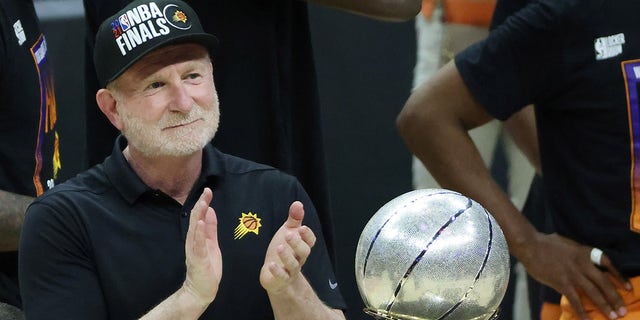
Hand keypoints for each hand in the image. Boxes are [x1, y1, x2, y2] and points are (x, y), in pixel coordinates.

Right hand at [182, 188, 221, 306]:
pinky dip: (199, 234)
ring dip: (199, 216)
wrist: (201, 290)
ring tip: (203, 203)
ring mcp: (194, 251)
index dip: (203, 203)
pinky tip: (200, 224)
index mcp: (198, 237)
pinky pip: (198, 245)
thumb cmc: (207, 267)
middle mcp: (193, 242)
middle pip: (196, 220)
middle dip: (201, 205)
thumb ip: (210, 228)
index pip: (199, 217)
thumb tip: (210, 210)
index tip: (208, 191)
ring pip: (195, 230)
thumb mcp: (211, 243)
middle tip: (206, 192)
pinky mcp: (198, 260)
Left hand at [260, 201, 316, 293]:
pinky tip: (270, 264)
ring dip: (287, 256)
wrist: (277, 278)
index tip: (301, 227)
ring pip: (293, 265)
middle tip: (289, 234)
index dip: (307, 235)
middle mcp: (299, 258)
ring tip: (279, 247)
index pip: (310, 241)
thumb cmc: (283, 251)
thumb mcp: (288, 233)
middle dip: (297, 243)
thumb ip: (294, 219)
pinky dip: (277, 271)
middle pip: (304, 252)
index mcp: (302, 246)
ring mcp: (290, 270)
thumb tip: (298, 203)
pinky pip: (282, 277)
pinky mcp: (281, 280)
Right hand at [521, 233, 630, 318]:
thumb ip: (578, 254)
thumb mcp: (568, 244)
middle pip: (604, 282)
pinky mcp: (562, 282)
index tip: (628, 288)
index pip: (608, 263)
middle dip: (615, 298)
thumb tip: (585, 261)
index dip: (619, 276)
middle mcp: (582, 264)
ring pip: (593, 292)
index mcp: (585, 252)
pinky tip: (587, 319)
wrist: (530, 245)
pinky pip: (575, 299)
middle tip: (622, 311)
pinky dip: (582, 311)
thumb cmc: (546, 243)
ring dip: (604, 306)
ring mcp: (572, 274)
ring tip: (612, 316)